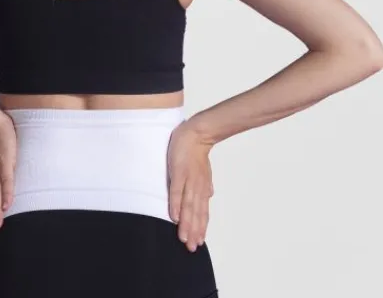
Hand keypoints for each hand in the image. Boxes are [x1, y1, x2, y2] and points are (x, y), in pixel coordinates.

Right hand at [167, 118, 214, 251]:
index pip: (202, 212)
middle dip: (194, 231)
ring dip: (186, 223)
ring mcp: (188, 180)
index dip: (200, 227)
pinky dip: (175, 205)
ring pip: (187, 206)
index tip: (199, 242)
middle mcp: (197, 187)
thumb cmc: (196, 152)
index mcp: (202, 188)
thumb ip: (205, 186)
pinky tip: (174, 217)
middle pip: (195, 213)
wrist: (196, 133)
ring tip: (183, 238)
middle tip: (191, 248)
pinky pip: (176, 191)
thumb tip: (208, 196)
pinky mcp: (178, 172)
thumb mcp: (204, 171)